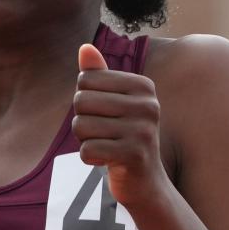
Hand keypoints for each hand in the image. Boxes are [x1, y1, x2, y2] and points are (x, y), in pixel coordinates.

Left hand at [74, 43, 169, 206]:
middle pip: (81, 101)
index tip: (104, 116)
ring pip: (81, 126)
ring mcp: (143, 130)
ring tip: (105, 146)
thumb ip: (98, 76)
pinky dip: (89, 158)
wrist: (144, 181)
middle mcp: (148, 104)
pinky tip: (107, 161)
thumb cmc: (122, 137)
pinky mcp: (134, 154)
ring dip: (85, 140)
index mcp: (143, 86)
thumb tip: (84, 48)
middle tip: (103, 134)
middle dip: (82, 121)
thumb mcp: (112, 103)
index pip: (86, 80)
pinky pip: (87, 149)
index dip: (84, 101)